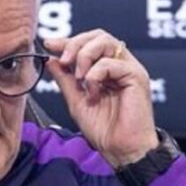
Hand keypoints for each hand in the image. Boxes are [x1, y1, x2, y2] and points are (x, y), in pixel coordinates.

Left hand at [44, 31, 158, 166]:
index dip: (68, 41)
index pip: (88, 43)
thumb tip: (51, 60)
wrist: (120, 150)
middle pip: (98, 35)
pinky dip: (96, 74)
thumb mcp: (76, 101)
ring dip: (85, 55)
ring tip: (78, 77)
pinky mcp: (136, 76)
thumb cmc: (104, 130)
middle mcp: (119, 65)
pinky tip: (93, 92)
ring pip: (105, 41)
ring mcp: (129, 69)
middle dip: (75, 44)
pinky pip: (111, 63)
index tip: (49, 45)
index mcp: (107, 70)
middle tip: (63, 60)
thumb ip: (65, 80)